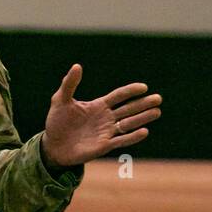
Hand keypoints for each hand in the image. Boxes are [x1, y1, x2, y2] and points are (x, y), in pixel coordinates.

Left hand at [42, 64, 161, 166]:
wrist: (53, 145)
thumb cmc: (57, 121)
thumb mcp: (61, 100)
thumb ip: (69, 84)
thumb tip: (77, 66)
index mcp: (99, 105)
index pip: (119, 96)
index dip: (131, 91)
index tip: (144, 87)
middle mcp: (106, 118)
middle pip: (129, 109)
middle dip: (143, 104)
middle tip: (158, 98)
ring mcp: (107, 132)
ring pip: (129, 124)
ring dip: (143, 118)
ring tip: (157, 112)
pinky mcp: (105, 146)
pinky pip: (122, 140)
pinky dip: (133, 136)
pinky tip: (144, 131)